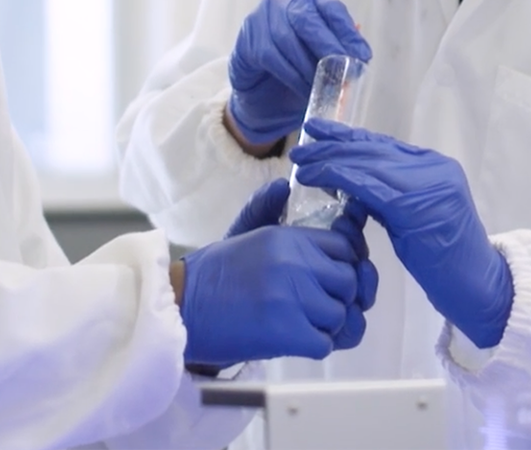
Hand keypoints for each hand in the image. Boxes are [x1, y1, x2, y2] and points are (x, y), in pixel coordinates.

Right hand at [179, 180, 376, 365]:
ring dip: (326, 325)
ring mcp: (292, 297)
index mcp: (287, 237)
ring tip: (301, 323)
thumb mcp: (242, 233)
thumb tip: (284, 186)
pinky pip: (325, 343)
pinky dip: (314, 345)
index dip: (345, 265)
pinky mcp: (285, 332)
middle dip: (339, 297)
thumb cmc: (211, 276)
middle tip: (317, 306)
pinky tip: (294, 339)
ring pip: (341, 315)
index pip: (345, 247)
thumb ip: (266, 209)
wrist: (180, 309)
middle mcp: (294, 262)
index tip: (330, 279)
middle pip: (349, 281)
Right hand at [227, 0, 371, 145]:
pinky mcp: (246, 39)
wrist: (259, 91)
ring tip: (324, 87)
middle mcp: (283, 3)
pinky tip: (304, 88)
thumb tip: (360, 55)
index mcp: (308, 1)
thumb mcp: (321, 59)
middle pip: (307, 20)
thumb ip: (339, 52)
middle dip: (328, 47)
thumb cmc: (295, 67)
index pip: (331, 9)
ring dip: (308, 67)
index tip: (363, 56)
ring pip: (288, 40)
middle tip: (344, 71)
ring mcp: (261, 18)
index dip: (347, 33)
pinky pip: (271, 57)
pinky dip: (291, 75)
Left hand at [290, 119, 512, 349]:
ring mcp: (429, 183)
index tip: (318, 131)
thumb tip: (349, 184)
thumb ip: (388, 196)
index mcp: (434, 166)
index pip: (382, 145)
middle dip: (332, 144)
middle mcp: (433, 167)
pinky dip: (338, 178)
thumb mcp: (412, 218)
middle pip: (373, 149)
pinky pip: (369, 186)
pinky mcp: (418, 205)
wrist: (477, 287)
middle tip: (301, 144)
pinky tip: (317, 178)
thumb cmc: (444, 261)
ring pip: (367, 163)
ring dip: (329, 160)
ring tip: (302, 161)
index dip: (347, 136)